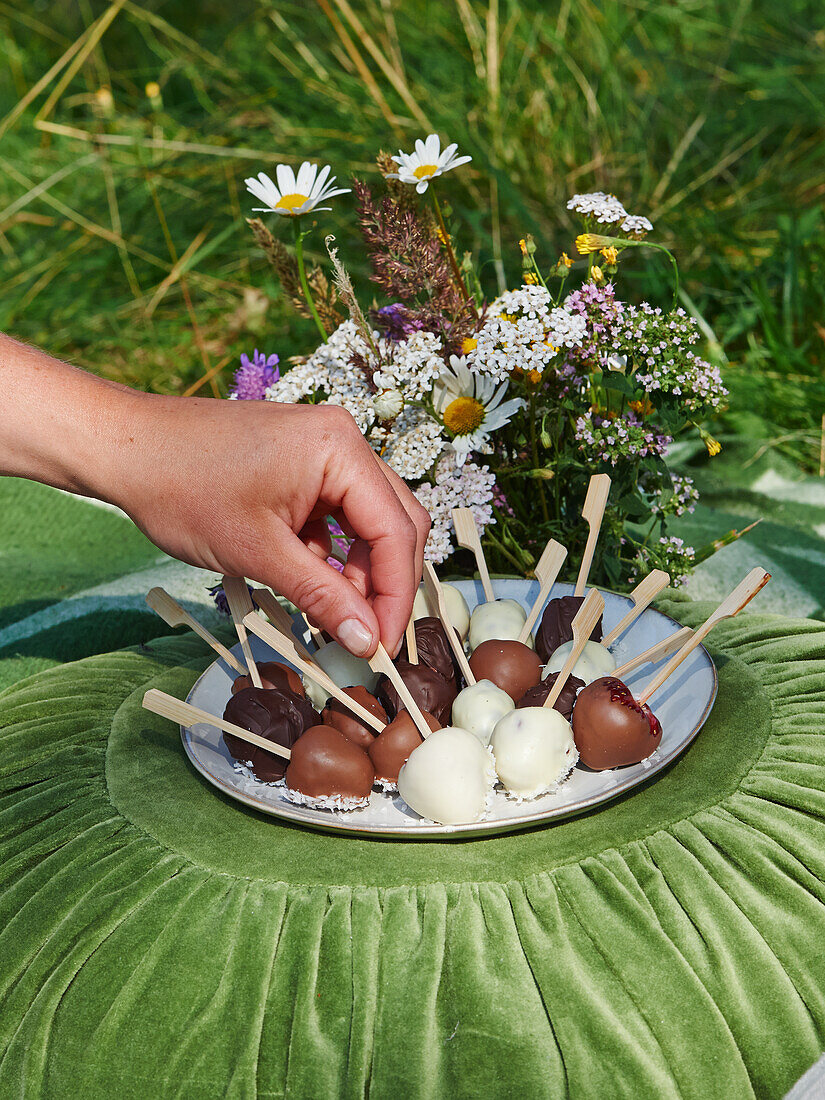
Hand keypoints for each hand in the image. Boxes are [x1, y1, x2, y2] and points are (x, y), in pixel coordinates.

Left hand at [112, 395, 429, 656]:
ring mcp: (324, 447)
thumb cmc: (182, 489)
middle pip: (395, 522)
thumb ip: (323, 596)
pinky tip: (308, 578)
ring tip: (335, 613)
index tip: (383, 645)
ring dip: (359, 570)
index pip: (395, 531)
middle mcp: (343, 440)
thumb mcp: (258, 553)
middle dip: (385, 583)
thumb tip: (367, 640)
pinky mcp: (304, 462)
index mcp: (340, 449)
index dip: (396, 595)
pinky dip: (333, 551)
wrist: (128, 449)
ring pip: (369, 520)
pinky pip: (339, 512)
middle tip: (369, 637)